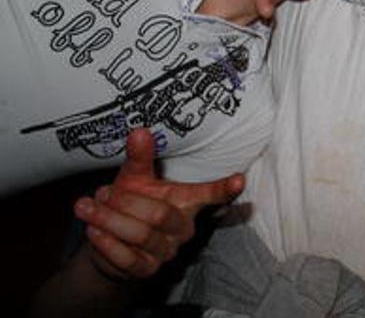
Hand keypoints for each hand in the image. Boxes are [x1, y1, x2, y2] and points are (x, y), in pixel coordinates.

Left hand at [73, 129, 243, 279]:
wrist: (109, 245)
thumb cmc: (130, 205)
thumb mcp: (134, 178)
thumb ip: (139, 158)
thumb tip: (138, 131)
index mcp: (186, 201)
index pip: (210, 194)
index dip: (225, 188)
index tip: (239, 179)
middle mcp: (183, 227)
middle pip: (159, 215)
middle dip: (125, 203)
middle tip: (103, 192)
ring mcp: (167, 251)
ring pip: (140, 235)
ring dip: (109, 220)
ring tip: (88, 207)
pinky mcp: (147, 270)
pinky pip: (127, 256)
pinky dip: (106, 241)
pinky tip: (93, 229)